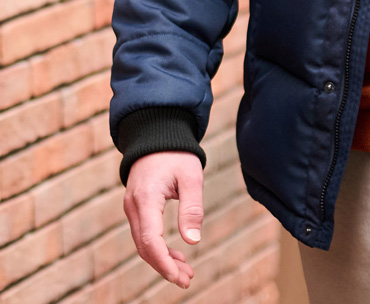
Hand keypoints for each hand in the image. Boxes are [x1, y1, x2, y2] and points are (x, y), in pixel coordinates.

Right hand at [123, 151, 204, 288]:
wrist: (156, 134)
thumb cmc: (177, 154)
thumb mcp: (191, 177)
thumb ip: (191, 208)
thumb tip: (192, 241)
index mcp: (146, 198)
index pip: (149, 240)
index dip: (163, 262)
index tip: (178, 277)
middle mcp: (133, 206)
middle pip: (145, 247)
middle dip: (165, 266)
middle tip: (187, 279)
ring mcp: (132, 207)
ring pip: (143, 243)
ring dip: (162, 260)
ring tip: (185, 272)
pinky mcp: (136, 207)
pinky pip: (144, 234)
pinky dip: (158, 248)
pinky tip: (176, 255)